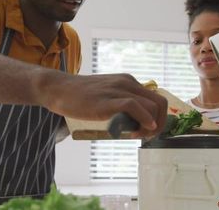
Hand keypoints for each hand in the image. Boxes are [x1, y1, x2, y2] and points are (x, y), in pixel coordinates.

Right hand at [44, 73, 167, 137]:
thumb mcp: (106, 96)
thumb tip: (134, 123)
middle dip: (160, 123)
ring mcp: (119, 90)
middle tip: (146, 136)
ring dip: (151, 126)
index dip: (158, 118)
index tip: (148, 131)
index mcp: (128, 82)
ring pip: (152, 106)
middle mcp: (128, 83)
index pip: (156, 99)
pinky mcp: (109, 99)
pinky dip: (143, 120)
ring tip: (137, 136)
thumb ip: (120, 104)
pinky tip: (139, 131)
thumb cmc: (80, 97)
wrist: (59, 89)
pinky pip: (135, 107)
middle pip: (160, 103)